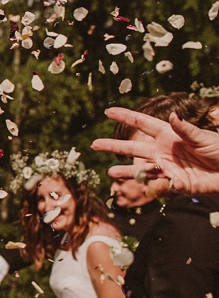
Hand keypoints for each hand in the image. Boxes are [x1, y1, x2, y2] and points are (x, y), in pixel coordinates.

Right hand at [93, 109, 218, 195]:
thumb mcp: (203, 137)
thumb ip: (185, 129)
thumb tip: (172, 115)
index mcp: (169, 135)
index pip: (143, 124)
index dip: (126, 117)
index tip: (108, 111)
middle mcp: (163, 151)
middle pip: (133, 147)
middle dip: (113, 146)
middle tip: (94, 144)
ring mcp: (167, 167)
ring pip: (141, 169)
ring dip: (126, 170)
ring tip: (110, 172)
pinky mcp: (175, 183)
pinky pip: (162, 186)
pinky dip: (160, 186)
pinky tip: (163, 184)